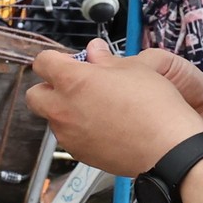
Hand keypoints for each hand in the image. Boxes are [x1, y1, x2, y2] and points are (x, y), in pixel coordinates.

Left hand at [27, 39, 202, 175]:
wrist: (167, 148)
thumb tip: (94, 50)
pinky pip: (69, 137)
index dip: (55, 59)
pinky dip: (79, 130)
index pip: (42, 62)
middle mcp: (61, 108)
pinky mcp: (77, 153)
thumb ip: (106, 60)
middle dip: (49, 88)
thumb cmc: (154, 104)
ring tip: (97, 109)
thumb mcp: (135, 70)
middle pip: (34, 95)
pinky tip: (105, 128)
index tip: (70, 62)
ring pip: (52, 118)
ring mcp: (66, 134)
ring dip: (65, 110)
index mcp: (72, 81)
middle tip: (75, 86)